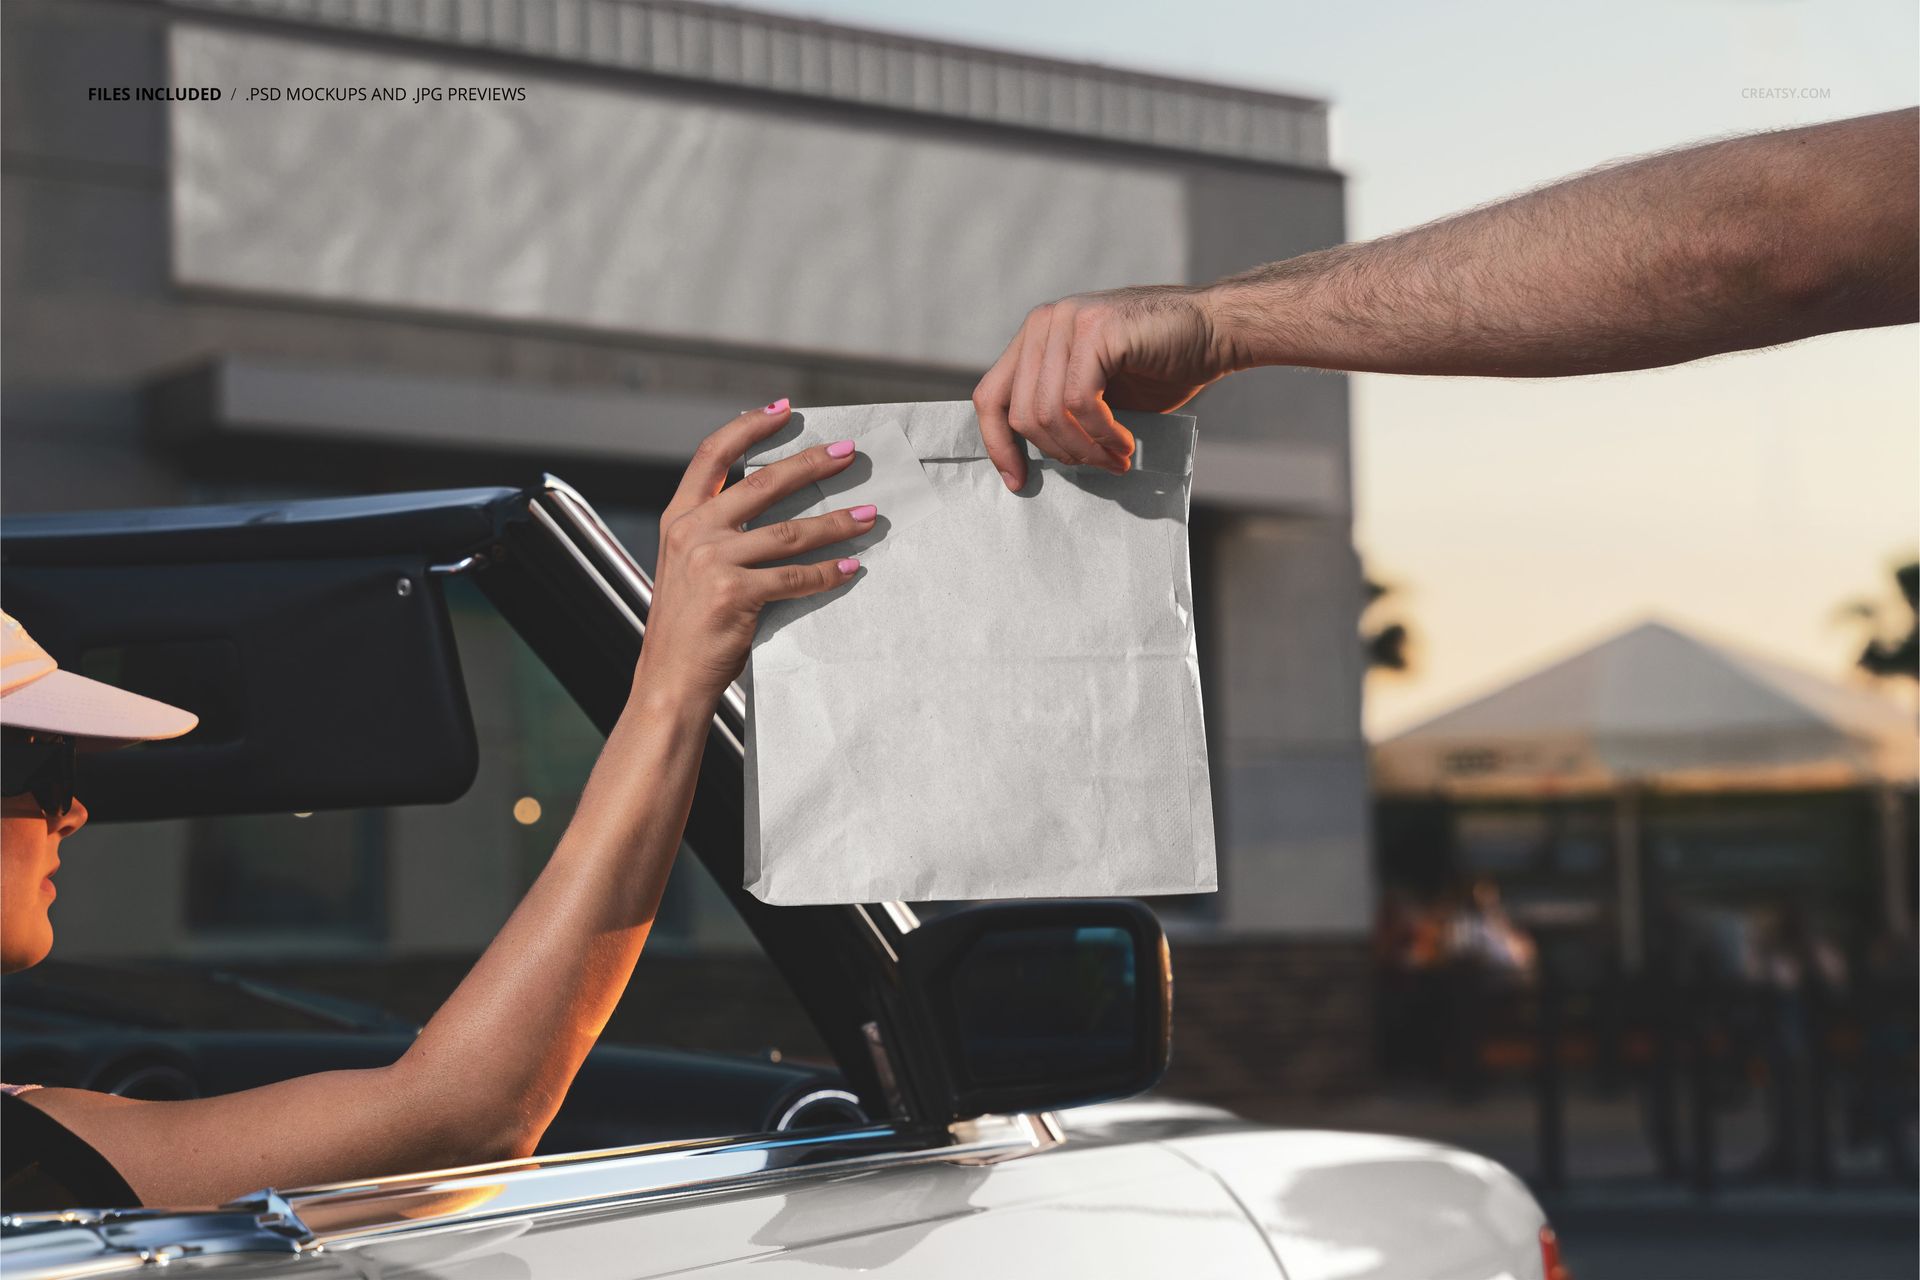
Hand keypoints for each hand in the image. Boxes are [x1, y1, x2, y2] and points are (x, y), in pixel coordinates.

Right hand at [636, 401, 873, 708]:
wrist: (668, 680)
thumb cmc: (687, 625)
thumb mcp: (687, 566)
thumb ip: (716, 531)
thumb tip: (770, 501)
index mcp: (678, 518)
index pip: (713, 455)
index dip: (749, 427)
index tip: (784, 411)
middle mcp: (692, 532)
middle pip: (763, 483)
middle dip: (811, 464)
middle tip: (849, 453)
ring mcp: (712, 562)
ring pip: (790, 532)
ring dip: (836, 522)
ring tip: (868, 515)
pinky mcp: (735, 594)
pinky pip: (796, 577)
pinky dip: (829, 572)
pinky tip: (852, 565)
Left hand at [970, 285, 1232, 491]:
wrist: (1214, 333)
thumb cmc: (1158, 369)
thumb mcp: (1095, 395)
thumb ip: (1058, 412)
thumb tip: (1023, 464)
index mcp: (1035, 338)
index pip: (991, 397)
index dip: (998, 445)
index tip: (1017, 482)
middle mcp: (1044, 323)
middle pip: (1020, 412)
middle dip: (1058, 453)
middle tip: (1097, 467)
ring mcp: (1068, 321)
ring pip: (1048, 411)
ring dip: (1084, 449)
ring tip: (1115, 460)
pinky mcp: (1096, 328)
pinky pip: (1081, 400)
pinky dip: (1102, 434)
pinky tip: (1125, 443)